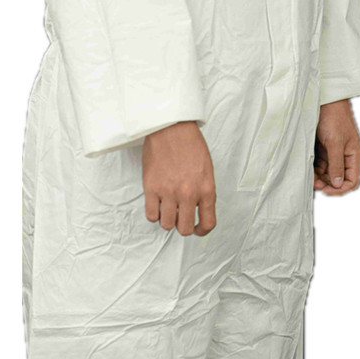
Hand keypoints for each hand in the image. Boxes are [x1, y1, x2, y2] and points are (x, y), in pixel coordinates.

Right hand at [142, 121, 216, 235]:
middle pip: (184, 229)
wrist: (171, 128)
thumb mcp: (206, 170)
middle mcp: (189, 195)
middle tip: (178, 218)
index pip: (208, 223)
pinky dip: (153, 213)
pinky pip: (151, 215)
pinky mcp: (152, 188)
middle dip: (182, 226)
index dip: (202, 231)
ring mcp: (169, 193)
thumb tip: (197, 208)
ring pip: (166, 225)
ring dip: (166, 220)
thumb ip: (203, 191)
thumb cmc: (190, 144)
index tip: (196, 229)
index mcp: (206, 190)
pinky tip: (156, 204)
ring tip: (166, 208)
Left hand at [313, 99, 359, 194]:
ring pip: (328, 173)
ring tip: (309, 177)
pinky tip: (307, 169)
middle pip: (338, 178)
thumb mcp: (335, 142)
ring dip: (319, 177)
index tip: (326, 190)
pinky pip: (320, 164)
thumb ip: (336, 163)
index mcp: (353, 154)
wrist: (324, 99)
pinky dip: (314, 169)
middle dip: (327, 183)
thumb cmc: (333, 116)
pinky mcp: (323, 148)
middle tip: (314, 184)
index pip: (351, 180)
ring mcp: (334, 152)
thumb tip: (337, 183)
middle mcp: (345, 155)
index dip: (340, 189)